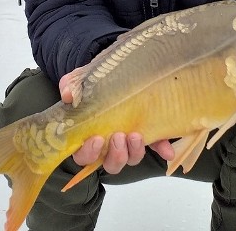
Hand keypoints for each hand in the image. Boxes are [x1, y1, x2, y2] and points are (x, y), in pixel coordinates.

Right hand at [59, 68, 174, 172]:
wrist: (115, 71)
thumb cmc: (93, 83)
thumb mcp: (79, 81)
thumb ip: (71, 87)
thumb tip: (68, 95)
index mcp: (88, 138)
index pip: (84, 156)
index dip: (88, 153)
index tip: (95, 139)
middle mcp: (109, 145)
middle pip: (111, 164)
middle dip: (116, 155)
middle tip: (118, 136)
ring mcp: (129, 142)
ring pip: (131, 159)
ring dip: (134, 152)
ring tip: (136, 135)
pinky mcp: (148, 133)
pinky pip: (156, 146)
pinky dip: (162, 149)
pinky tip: (167, 151)